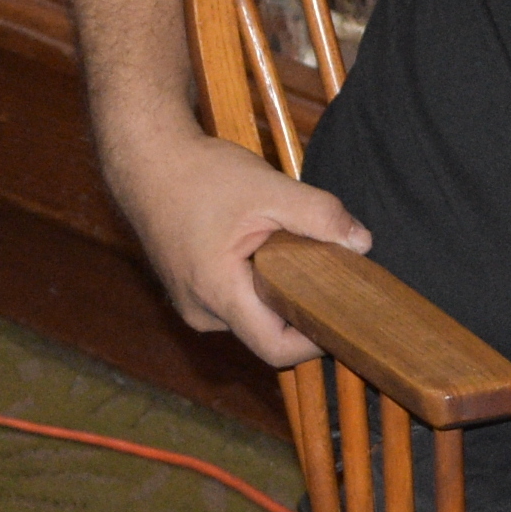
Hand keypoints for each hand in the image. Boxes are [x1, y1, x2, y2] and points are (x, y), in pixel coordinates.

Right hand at [103, 127, 372, 367]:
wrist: (147, 162)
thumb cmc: (200, 175)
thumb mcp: (270, 189)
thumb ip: (319, 216)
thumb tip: (362, 244)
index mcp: (217, 293)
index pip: (276, 349)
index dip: (316, 342)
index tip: (345, 315)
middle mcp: (201, 310)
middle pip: (269, 332)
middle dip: (302, 305)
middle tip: (329, 270)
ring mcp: (193, 303)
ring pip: (254, 314)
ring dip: (280, 290)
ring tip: (291, 248)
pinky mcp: (193, 291)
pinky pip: (238, 301)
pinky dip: (260, 282)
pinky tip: (268, 247)